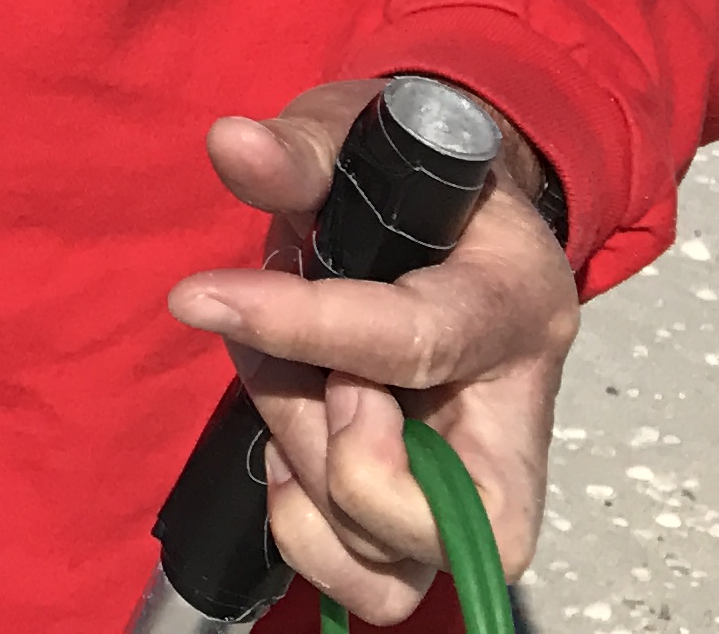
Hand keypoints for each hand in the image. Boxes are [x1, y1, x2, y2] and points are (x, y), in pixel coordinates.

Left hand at [165, 80, 582, 622]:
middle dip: (338, 448)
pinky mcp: (434, 520)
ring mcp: (482, 481)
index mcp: (514, 299)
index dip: (300, 327)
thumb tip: (233, 145)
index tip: (202, 298)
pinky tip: (287, 446)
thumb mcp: (357, 136)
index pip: (416, 340)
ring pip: (396, 558)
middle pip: (454, 513)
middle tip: (306, 371)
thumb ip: (298, 150)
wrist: (449, 213)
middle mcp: (516, 412)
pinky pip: (375, 582)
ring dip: (305, 479)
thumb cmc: (405, 179)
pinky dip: (307, 531)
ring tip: (284, 387)